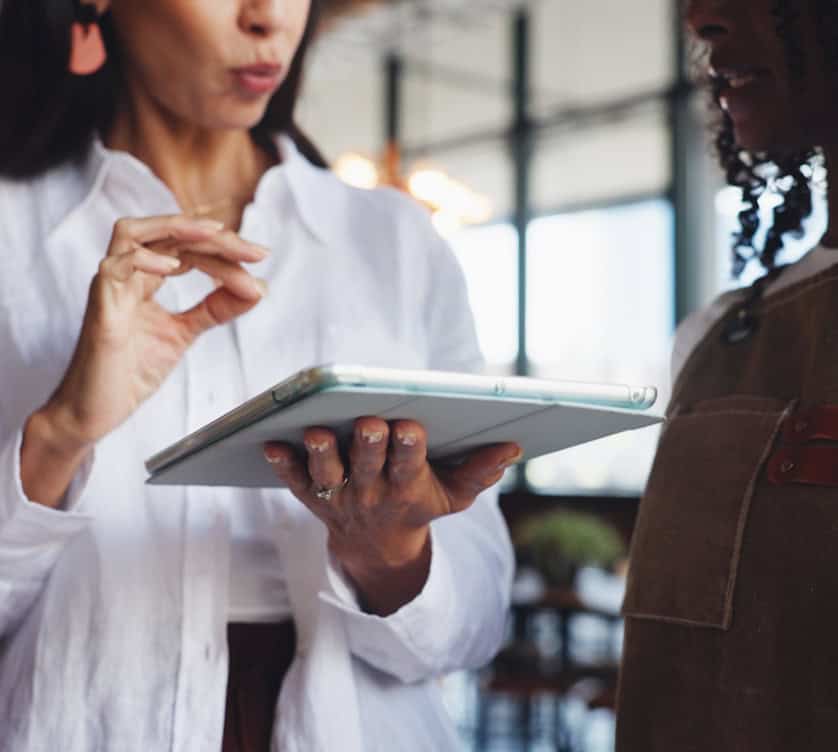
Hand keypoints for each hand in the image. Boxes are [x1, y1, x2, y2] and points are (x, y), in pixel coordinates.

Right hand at [37, 214, 268, 451]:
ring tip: (214, 237)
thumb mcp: (184, 333)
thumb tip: (258, 287)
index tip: (260, 259)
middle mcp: (125, 276)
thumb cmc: (130, 372)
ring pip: (131, 232)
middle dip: (213, 236)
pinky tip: (174, 266)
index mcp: (144, 279)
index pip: (185, 246)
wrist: (95, 412)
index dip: (224, 248)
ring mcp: (109, 289)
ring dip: (176, 229)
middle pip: (165, 231)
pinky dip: (144, 260)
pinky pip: (113, 268)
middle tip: (252, 251)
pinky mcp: (100, 310)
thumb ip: (215, 309)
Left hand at [263, 418, 520, 613]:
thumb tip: (513, 447)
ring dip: (321, 455)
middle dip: (369, 445)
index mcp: (407, 488)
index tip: (410, 427)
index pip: (409, 465)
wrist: (377, 546)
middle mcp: (371, 492)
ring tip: (316, 432)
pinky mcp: (312, 497)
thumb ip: (481, 472)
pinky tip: (269, 444)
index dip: (409, 448)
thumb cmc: (419, 506)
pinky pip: (293, 482)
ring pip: (327, 474)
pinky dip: (282, 465)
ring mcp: (339, 496)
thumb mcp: (454, 496)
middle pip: (367, 466)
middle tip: (368, 423)